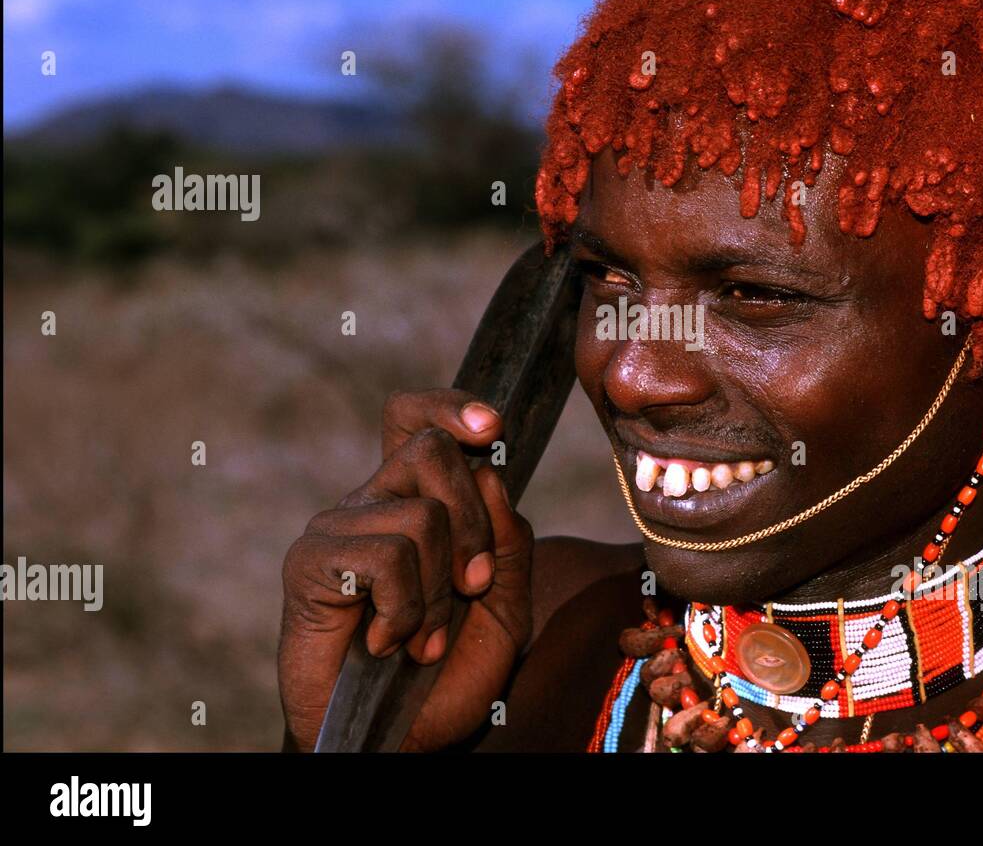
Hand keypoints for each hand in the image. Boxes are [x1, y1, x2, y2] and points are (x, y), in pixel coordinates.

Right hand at [278, 389, 532, 751]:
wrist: (400, 737)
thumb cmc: (448, 672)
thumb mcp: (506, 607)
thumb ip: (511, 542)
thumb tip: (490, 478)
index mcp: (417, 501)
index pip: (416, 421)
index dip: (451, 407)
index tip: (492, 428)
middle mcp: (374, 503)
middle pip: (432, 451)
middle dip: (473, 524)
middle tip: (471, 587)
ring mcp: (338, 527)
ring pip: (421, 515)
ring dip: (439, 594)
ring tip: (422, 638)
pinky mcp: (309, 562)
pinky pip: (386, 557)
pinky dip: (404, 612)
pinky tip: (385, 642)